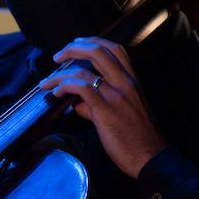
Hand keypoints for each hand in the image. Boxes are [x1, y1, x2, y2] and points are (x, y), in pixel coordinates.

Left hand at [40, 37, 166, 177]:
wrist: (151, 157)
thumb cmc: (138, 138)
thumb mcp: (121, 113)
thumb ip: (96, 104)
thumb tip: (75, 102)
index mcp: (132, 81)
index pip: (115, 49)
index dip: (93, 41)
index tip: (76, 43)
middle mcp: (126, 83)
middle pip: (98, 51)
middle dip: (73, 48)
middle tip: (58, 55)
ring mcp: (116, 96)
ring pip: (84, 71)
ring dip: (60, 74)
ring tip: (48, 82)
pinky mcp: (106, 111)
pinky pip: (81, 89)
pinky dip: (65, 87)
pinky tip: (57, 94)